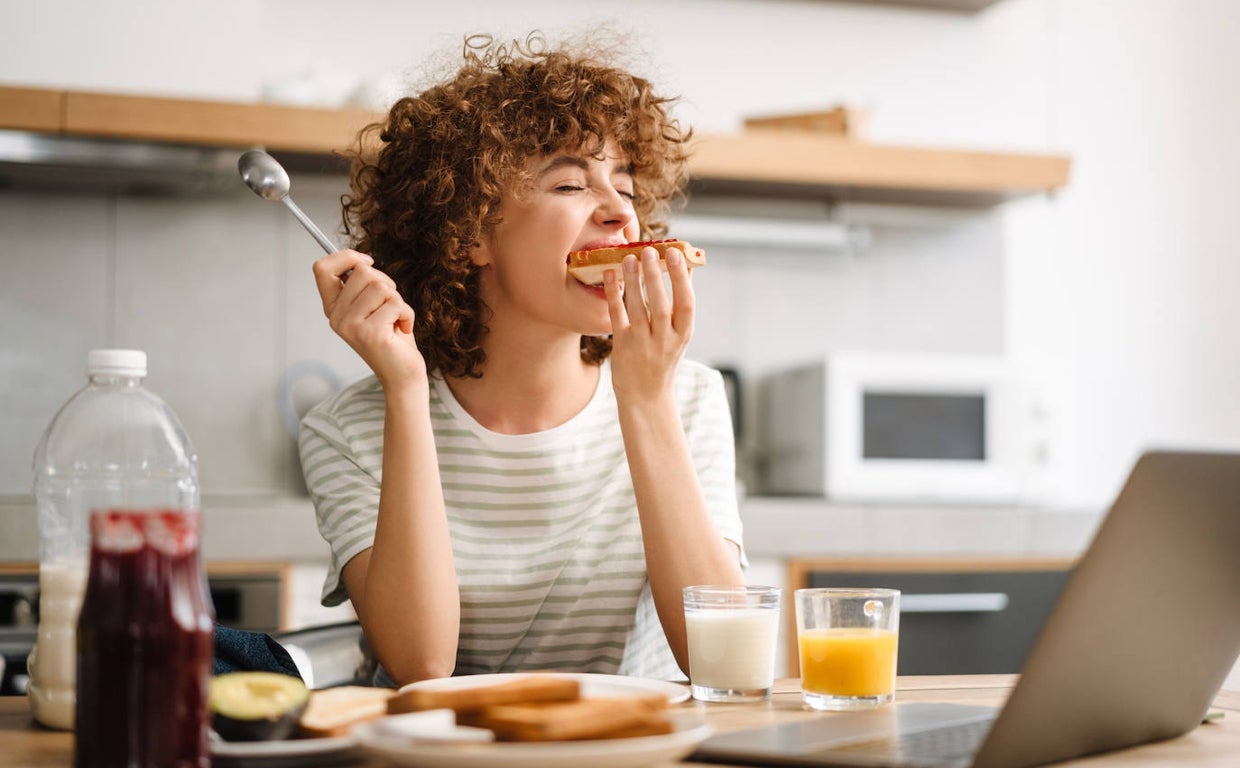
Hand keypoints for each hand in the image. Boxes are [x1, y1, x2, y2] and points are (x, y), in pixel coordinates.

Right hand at [312, 250, 425, 389]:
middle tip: (390, 305)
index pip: (322, 268)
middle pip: (362, 271)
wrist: (402, 374)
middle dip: (386, 282)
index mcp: (333, 308)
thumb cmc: (391, 337)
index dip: (347, 256)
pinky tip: (402, 330)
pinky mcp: (370, 333)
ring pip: (381, 286)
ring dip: (398, 301)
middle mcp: (336, 317)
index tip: (368, 261)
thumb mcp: (372, 305)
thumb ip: (361, 285)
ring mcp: (351, 326)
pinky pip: (396, 303)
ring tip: (395, 320)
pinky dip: (407, 314)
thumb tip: (360, 260)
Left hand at [603, 245, 694, 403]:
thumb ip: (682, 303)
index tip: (675, 254)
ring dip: (633, 281)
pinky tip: (610, 275)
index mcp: (683, 334)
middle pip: (660, 305)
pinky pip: (617, 316)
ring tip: (629, 258)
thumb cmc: (664, 357)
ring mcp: (643, 344)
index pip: (686, 303)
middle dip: (655, 277)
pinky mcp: (622, 346)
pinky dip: (613, 294)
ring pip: (637, 308)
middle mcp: (665, 340)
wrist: (646, 396)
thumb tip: (688, 266)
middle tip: (648, 251)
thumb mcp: (679, 334)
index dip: (681, 278)